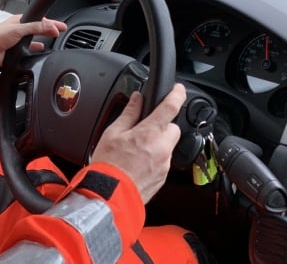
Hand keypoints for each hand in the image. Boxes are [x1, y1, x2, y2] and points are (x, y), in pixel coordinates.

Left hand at [0, 14, 66, 68]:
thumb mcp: (18, 29)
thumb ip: (36, 27)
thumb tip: (50, 26)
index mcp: (19, 20)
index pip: (39, 19)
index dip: (50, 22)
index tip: (61, 26)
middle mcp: (20, 30)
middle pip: (39, 28)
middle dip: (50, 29)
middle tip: (61, 30)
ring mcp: (19, 40)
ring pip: (36, 38)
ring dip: (44, 39)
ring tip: (54, 39)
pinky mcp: (18, 51)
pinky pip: (31, 49)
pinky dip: (38, 50)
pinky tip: (42, 50)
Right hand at [90, 83, 185, 203]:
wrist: (110, 196)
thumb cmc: (108, 165)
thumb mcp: (112, 132)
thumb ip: (129, 113)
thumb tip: (137, 98)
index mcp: (149, 133)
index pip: (170, 107)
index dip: (176, 95)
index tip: (178, 89)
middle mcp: (162, 148)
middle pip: (173, 128)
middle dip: (163, 125)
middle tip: (145, 129)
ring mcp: (164, 164)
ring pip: (169, 145)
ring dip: (159, 142)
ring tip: (138, 149)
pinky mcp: (164, 177)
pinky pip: (164, 160)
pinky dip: (156, 157)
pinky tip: (139, 161)